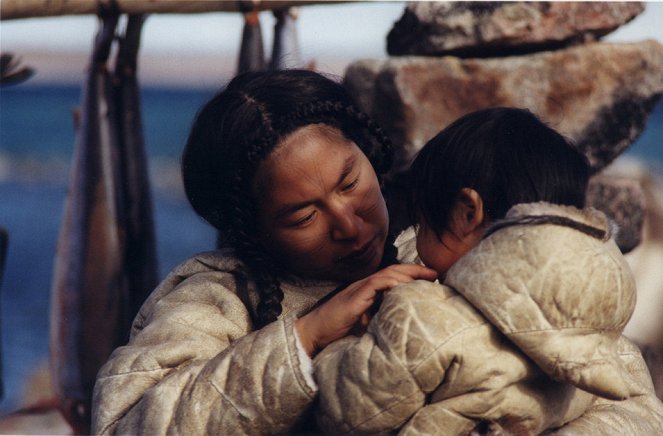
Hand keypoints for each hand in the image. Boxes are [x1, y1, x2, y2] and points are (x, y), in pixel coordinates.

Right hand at [295, 264, 436, 355]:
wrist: (314, 333)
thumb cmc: (337, 331)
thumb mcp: (365, 324)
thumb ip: (380, 319)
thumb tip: (402, 323)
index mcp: (368, 291)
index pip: (393, 277)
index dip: (412, 275)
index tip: (431, 278)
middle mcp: (365, 286)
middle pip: (393, 271)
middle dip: (415, 270)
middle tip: (434, 272)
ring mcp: (359, 289)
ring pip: (387, 274)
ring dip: (408, 274)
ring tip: (425, 276)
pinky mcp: (355, 296)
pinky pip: (376, 284)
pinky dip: (391, 282)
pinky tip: (404, 285)